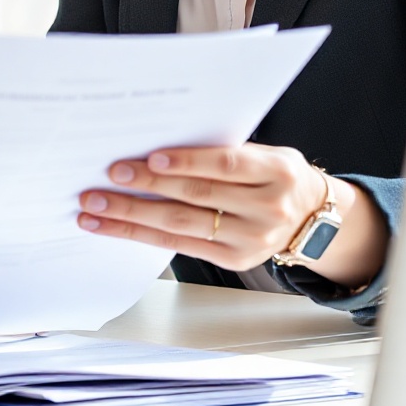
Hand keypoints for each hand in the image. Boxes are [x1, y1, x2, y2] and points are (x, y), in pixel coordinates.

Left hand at [77, 144, 385, 287]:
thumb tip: (156, 145)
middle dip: (147, 187)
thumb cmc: (273, 175)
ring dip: (131, 216)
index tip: (151, 157)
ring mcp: (251, 240)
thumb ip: (224, 151)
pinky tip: (112, 226)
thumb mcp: (264, 154)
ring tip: (94, 207)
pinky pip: (178, 246)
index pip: (226, 164)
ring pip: (180, 225)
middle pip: (197, 196)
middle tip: (110, 175)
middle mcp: (268, 209)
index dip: (188, 161)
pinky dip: (140, 235)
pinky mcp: (233, 260)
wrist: (311, 216)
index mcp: (277, 172)